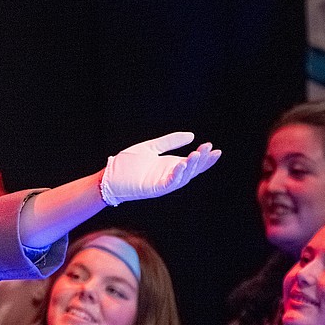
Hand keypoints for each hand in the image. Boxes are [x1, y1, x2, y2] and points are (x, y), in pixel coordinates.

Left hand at [100, 132, 220, 205]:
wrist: (109, 175)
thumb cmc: (127, 164)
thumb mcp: (151, 147)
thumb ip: (170, 142)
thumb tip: (191, 136)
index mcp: (170, 166)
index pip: (193, 164)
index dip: (205, 158)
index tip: (216, 149)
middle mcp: (169, 176)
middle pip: (192, 170)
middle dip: (202, 160)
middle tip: (210, 148)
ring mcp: (162, 183)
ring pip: (183, 177)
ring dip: (191, 166)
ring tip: (197, 153)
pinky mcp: (153, 189)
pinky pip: (169, 183)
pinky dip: (177, 174)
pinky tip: (182, 163)